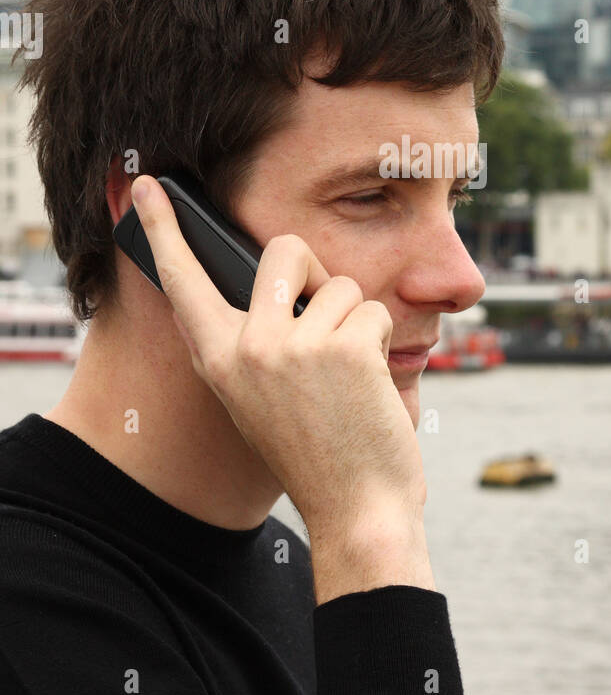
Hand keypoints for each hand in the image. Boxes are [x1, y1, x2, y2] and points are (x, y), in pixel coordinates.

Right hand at [128, 175, 428, 547]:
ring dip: (355, 325)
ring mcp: (293, 346)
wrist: (357, 508)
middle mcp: (247, 346)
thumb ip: (254, 342)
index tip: (146, 185)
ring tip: (346, 379)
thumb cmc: (316, 451)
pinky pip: (371, 312)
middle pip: (284, 249)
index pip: (182, 280)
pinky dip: (380, 344)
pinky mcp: (342, 349)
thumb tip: (276, 283)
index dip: (162, 228)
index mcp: (217, 358)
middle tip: (323, 319)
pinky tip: (368, 388)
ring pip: (341, 286)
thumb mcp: (257, 397)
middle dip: (315, 270)